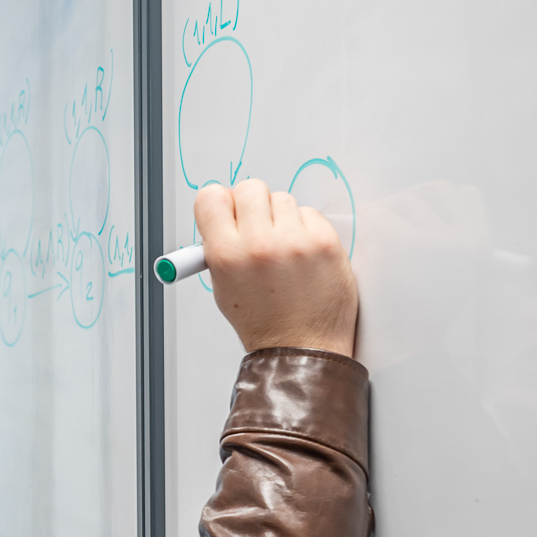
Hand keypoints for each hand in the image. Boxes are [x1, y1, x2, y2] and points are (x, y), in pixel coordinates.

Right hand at [196, 179, 358, 356]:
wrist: (303, 348)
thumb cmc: (265, 323)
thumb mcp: (223, 286)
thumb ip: (219, 246)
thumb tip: (225, 214)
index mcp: (226, 254)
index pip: (211, 197)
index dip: (220, 203)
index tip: (228, 211)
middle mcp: (259, 244)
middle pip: (249, 188)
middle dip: (252, 205)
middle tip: (257, 226)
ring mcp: (295, 241)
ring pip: (282, 198)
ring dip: (281, 217)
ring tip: (283, 248)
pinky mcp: (325, 242)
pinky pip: (310, 213)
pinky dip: (306, 228)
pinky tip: (303, 254)